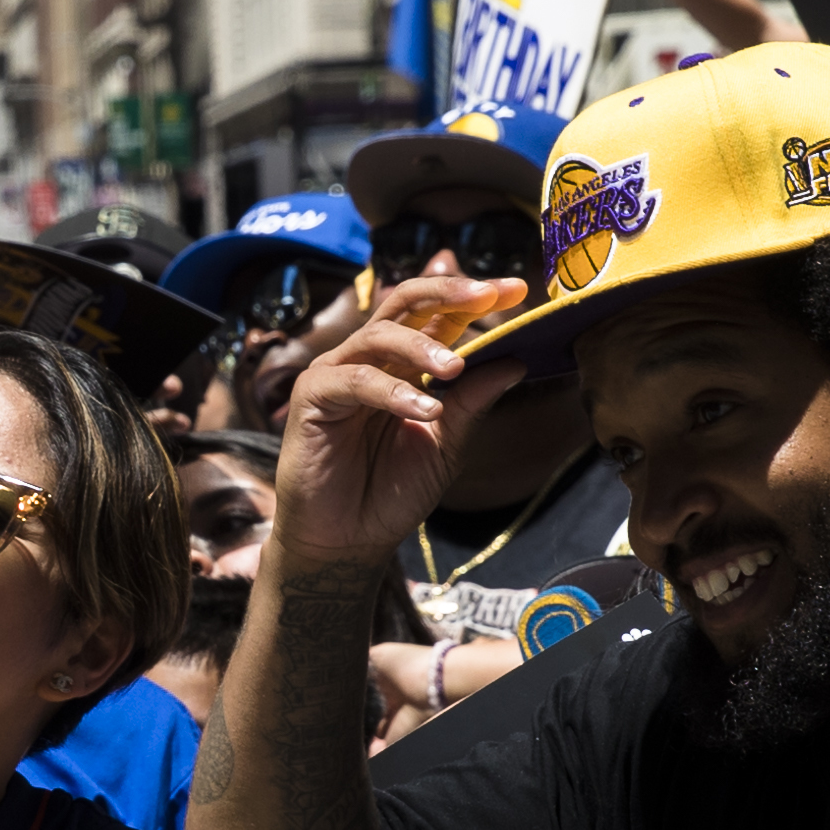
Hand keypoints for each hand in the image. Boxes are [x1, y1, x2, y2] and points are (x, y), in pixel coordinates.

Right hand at [267, 275, 527, 569]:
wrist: (347, 540)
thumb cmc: (391, 492)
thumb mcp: (447, 444)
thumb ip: (473, 402)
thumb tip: (517, 360)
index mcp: (404, 365)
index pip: (440, 316)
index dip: (474, 298)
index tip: (516, 289)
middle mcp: (371, 359)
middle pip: (404, 302)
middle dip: (448, 292)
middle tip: (488, 295)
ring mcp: (338, 373)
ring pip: (380, 334)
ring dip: (422, 347)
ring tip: (454, 370)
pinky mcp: (312, 396)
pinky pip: (355, 379)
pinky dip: (393, 391)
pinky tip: (425, 411)